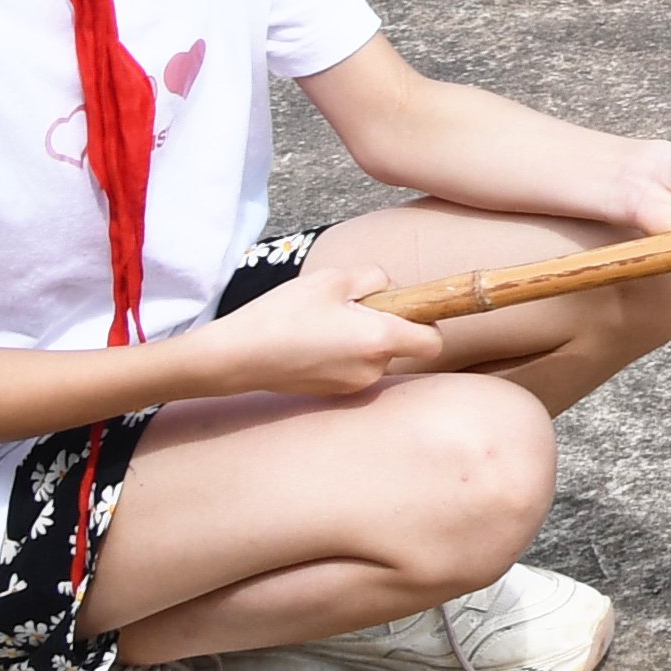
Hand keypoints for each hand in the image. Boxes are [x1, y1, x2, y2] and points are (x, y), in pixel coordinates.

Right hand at [222, 272, 462, 399]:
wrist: (236, 357)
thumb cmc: (284, 314)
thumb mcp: (333, 279)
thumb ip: (375, 278)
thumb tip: (390, 290)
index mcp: (380, 340)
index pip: (433, 341)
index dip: (429, 321)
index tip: (408, 305)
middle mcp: (373, 370)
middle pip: (403, 345)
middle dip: (388, 323)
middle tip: (351, 306)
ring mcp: (352, 386)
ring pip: (377, 355)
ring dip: (364, 338)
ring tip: (325, 322)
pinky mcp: (332, 393)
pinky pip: (355, 367)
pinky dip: (346, 352)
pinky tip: (314, 340)